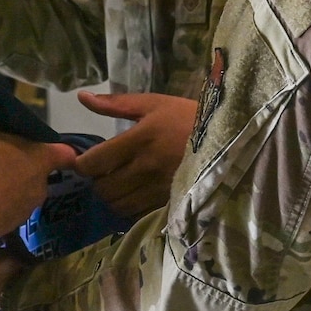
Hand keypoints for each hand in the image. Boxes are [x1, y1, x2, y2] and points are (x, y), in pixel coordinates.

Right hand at [0, 123, 78, 237]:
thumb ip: (0, 133)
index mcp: (41, 160)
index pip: (65, 156)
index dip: (58, 154)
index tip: (50, 155)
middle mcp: (40, 188)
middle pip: (38, 180)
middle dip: (23, 176)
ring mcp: (24, 212)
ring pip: (21, 201)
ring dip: (9, 196)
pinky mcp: (5, 230)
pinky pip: (3, 217)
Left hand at [73, 91, 198, 218]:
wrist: (228, 139)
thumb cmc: (187, 117)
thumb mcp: (153, 104)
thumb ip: (115, 104)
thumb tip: (82, 97)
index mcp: (139, 140)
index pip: (94, 163)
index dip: (82, 164)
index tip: (85, 160)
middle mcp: (145, 168)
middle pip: (103, 188)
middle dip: (97, 181)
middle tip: (103, 171)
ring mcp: (157, 189)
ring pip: (118, 204)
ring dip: (112, 195)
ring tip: (119, 182)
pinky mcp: (168, 202)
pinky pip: (136, 212)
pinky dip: (129, 206)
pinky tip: (135, 193)